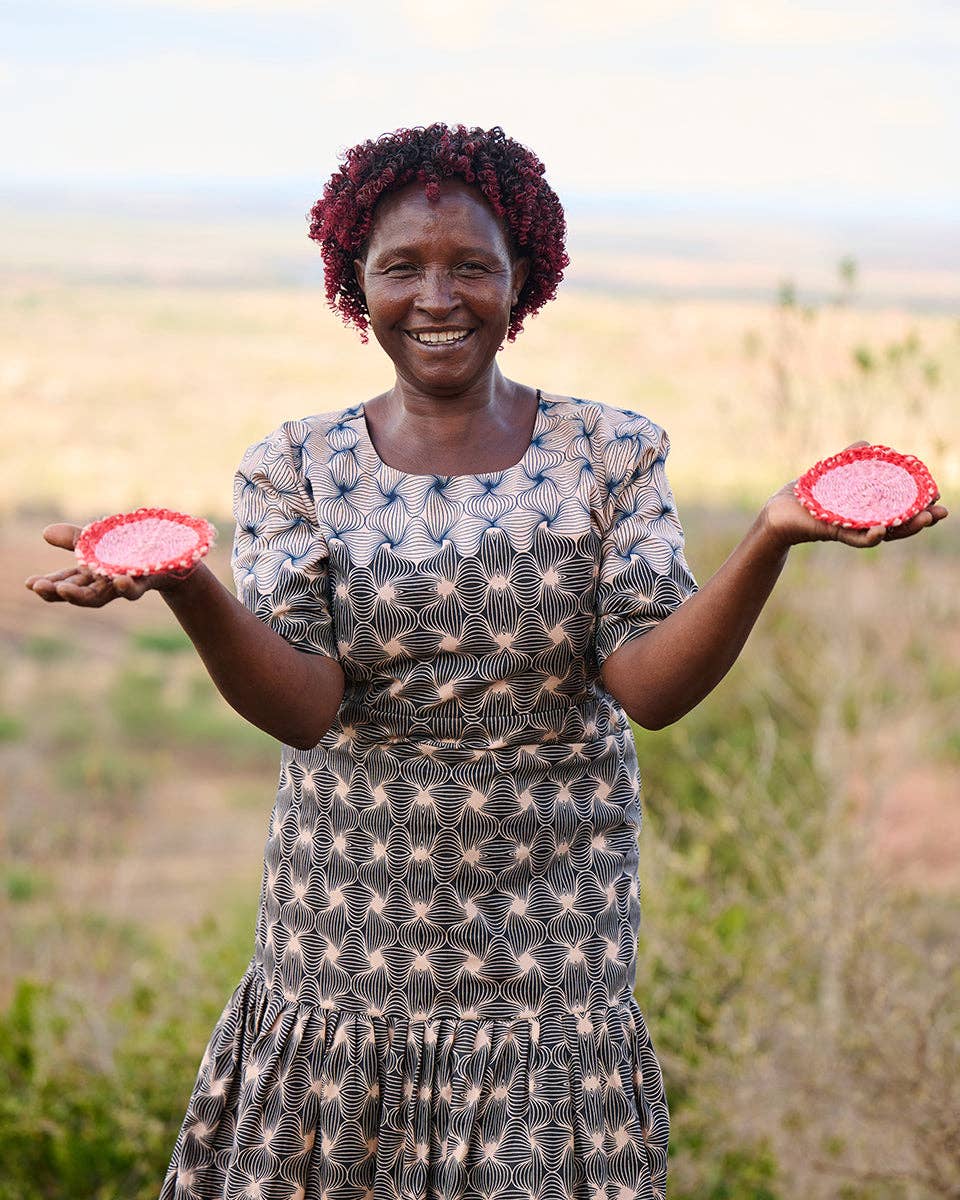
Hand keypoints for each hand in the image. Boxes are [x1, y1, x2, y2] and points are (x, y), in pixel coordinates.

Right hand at [25, 523, 197, 605]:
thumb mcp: (99, 541)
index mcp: (92, 576)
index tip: (30, 583)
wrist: (173, 557)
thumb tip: (45, 533)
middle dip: (59, 592)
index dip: (48, 585)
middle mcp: (106, 584)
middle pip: (80, 595)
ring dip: (82, 595)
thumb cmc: (131, 550)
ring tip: (65, 590)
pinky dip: (126, 586)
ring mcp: (125, 585)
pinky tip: (118, 580)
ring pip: (102, 596)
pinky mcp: (146, 581)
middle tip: (41, 588)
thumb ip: (74, 540)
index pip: (65, 583)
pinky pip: (135, 588)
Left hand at [761, 441, 948, 549]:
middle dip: (921, 519)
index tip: (938, 498)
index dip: (919, 505)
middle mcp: (863, 522)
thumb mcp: (833, 471)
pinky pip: (855, 538)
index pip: (900, 509)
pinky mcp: (834, 533)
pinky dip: (869, 536)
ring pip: (883, 533)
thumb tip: (870, 445)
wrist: (778, 511)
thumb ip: (853, 458)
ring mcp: (850, 529)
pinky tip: (882, 531)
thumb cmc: (807, 494)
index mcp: (868, 509)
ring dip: (904, 528)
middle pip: (899, 524)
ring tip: (923, 520)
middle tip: (940, 513)